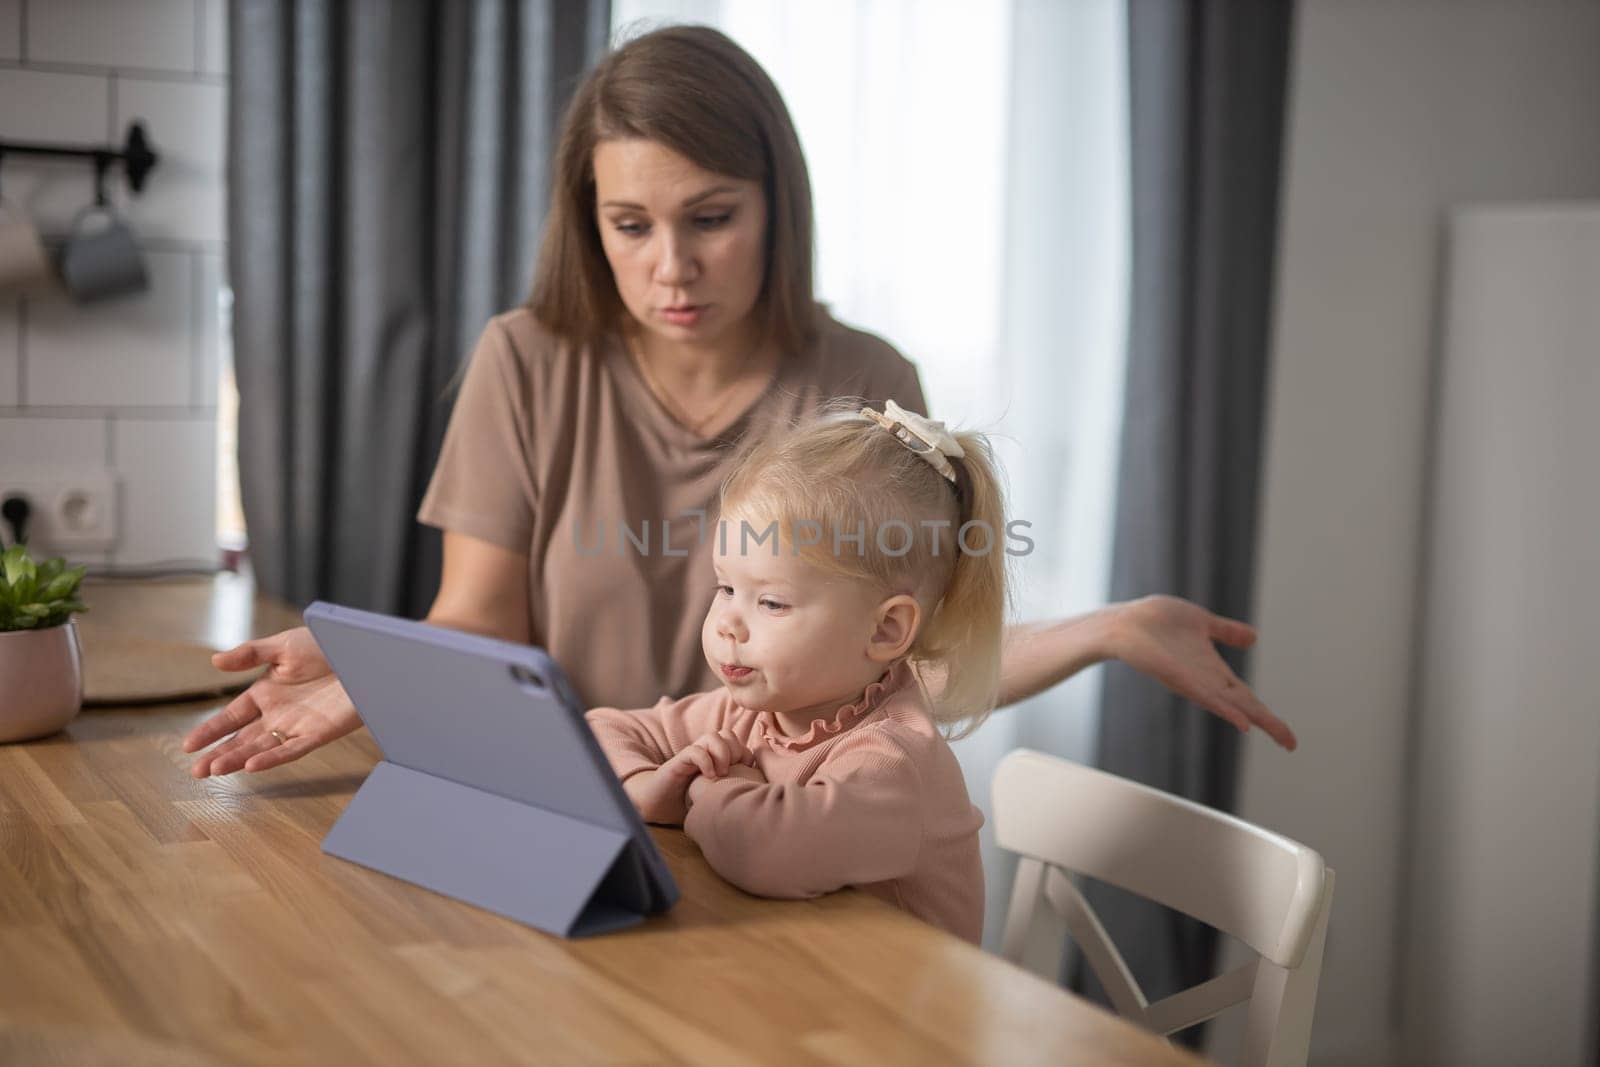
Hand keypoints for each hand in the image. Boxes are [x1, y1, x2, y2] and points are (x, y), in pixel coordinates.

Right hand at [182, 626, 363, 776]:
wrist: (365, 652)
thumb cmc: (329, 645)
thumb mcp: (284, 646)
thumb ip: (250, 654)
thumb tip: (215, 661)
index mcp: (266, 693)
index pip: (231, 717)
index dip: (210, 731)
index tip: (187, 746)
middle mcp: (278, 713)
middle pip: (242, 739)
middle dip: (218, 754)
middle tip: (195, 771)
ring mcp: (297, 725)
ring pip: (261, 748)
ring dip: (238, 759)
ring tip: (214, 771)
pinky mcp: (319, 732)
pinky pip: (291, 749)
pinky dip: (272, 758)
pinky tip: (251, 766)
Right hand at [623, 729, 755, 824]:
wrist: (657, 806)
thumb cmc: (687, 803)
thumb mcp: (715, 795)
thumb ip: (733, 788)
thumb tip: (755, 789)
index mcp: (714, 758)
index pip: (736, 741)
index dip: (745, 753)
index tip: (746, 772)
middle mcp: (704, 753)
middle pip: (726, 733)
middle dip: (735, 750)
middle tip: (732, 772)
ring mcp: (690, 756)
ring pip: (712, 736)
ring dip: (721, 753)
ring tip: (721, 774)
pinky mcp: (677, 763)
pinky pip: (694, 751)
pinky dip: (705, 761)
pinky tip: (708, 776)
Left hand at [1106, 595, 1296, 750]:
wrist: (1124, 621)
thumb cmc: (1156, 622)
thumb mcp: (1201, 622)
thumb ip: (1226, 631)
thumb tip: (1254, 637)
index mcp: (1212, 672)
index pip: (1246, 698)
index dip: (1268, 715)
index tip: (1289, 738)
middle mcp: (1205, 682)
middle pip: (1243, 707)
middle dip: (1268, 723)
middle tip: (1291, 743)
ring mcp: (1191, 681)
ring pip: (1228, 705)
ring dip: (1251, 718)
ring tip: (1276, 733)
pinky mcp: (1176, 677)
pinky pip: (1203, 695)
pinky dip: (1224, 708)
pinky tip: (1241, 722)